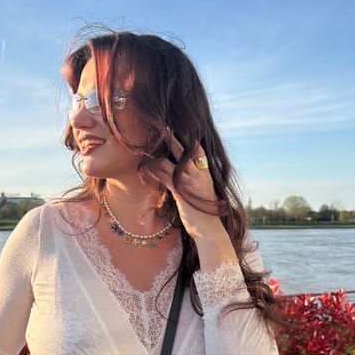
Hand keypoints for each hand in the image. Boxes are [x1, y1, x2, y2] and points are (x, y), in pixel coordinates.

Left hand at [150, 135, 237, 266]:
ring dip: (156, 153)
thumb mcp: (201, 191)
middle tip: (158, 125)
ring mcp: (190, 180)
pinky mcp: (180, 190)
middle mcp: (199, 172)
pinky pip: (163, 175)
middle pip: (184, 146)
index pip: (197, 147)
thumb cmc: (204, 213)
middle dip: (171, 136)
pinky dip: (152, 170)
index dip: (187, 135)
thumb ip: (193, 179)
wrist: (210, 230)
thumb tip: (181, 172)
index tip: (173, 126)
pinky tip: (144, 168)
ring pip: (170, 159)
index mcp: (206, 171)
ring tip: (144, 146)